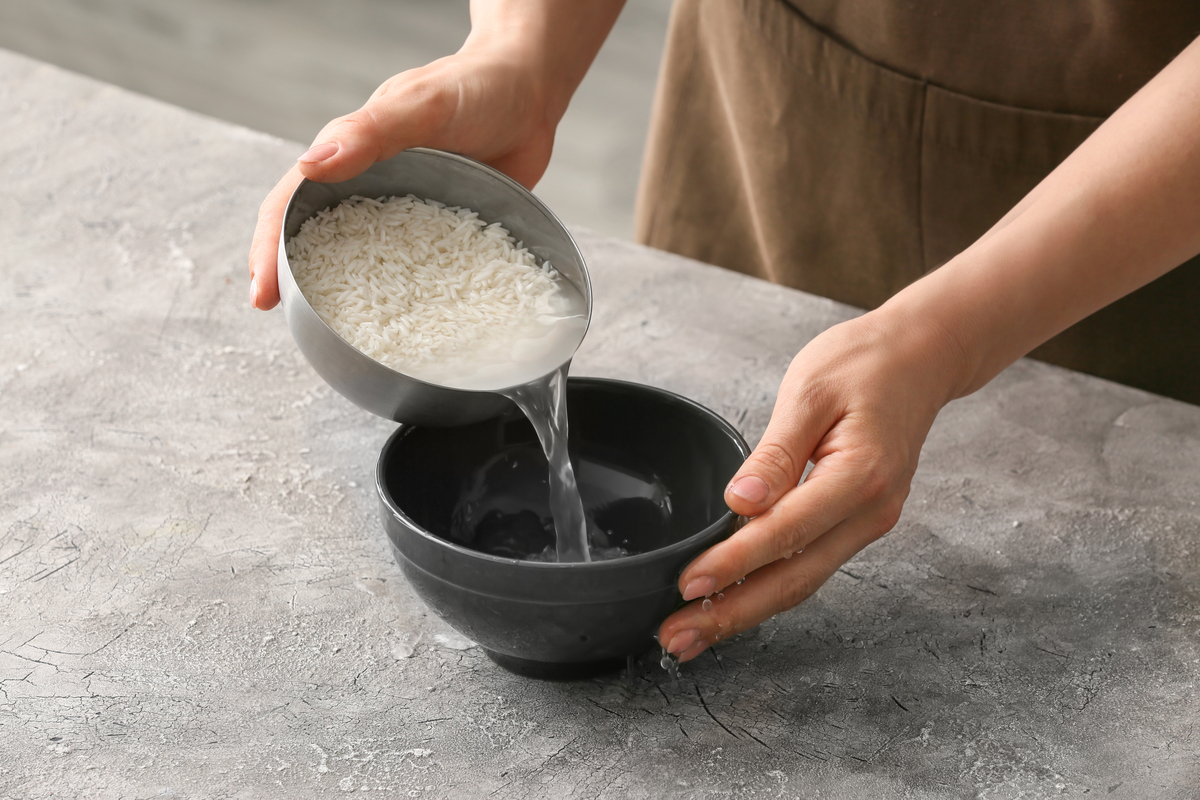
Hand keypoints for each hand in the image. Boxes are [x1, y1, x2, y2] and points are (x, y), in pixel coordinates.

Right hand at [248, 46, 558, 309]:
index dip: (270, 248)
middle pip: (318, 237)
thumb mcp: (420, 105)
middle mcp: (369, 185)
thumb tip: (310, 164)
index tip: (261, 294)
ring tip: (343, 332)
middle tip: (291, 321)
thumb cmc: (472, 86)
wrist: (531, 92)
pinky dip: (412, 293)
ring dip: (351, 293)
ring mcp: (406, 211)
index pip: (292, 203)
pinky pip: (422, 266)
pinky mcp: (443, 228)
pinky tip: (415, 322)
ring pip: (367, 258)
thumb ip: (370, 132)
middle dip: (298, 278)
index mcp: (348, 153)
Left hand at [657, 309, 960, 661]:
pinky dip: (768, 589)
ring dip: (746, 611)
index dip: (733, 565)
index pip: (785, 533)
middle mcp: (870, 512)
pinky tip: (733, 600)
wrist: (922, 357)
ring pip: (801, 582)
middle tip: (676, 638)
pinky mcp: (857, 522)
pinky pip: (809, 565)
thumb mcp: (811, 391)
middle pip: (794, 580)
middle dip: (732, 614)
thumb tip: (739, 502)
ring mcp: (868, 522)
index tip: (688, 586)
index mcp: (859, 476)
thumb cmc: (865, 363)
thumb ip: (775, 452)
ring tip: (692, 633)